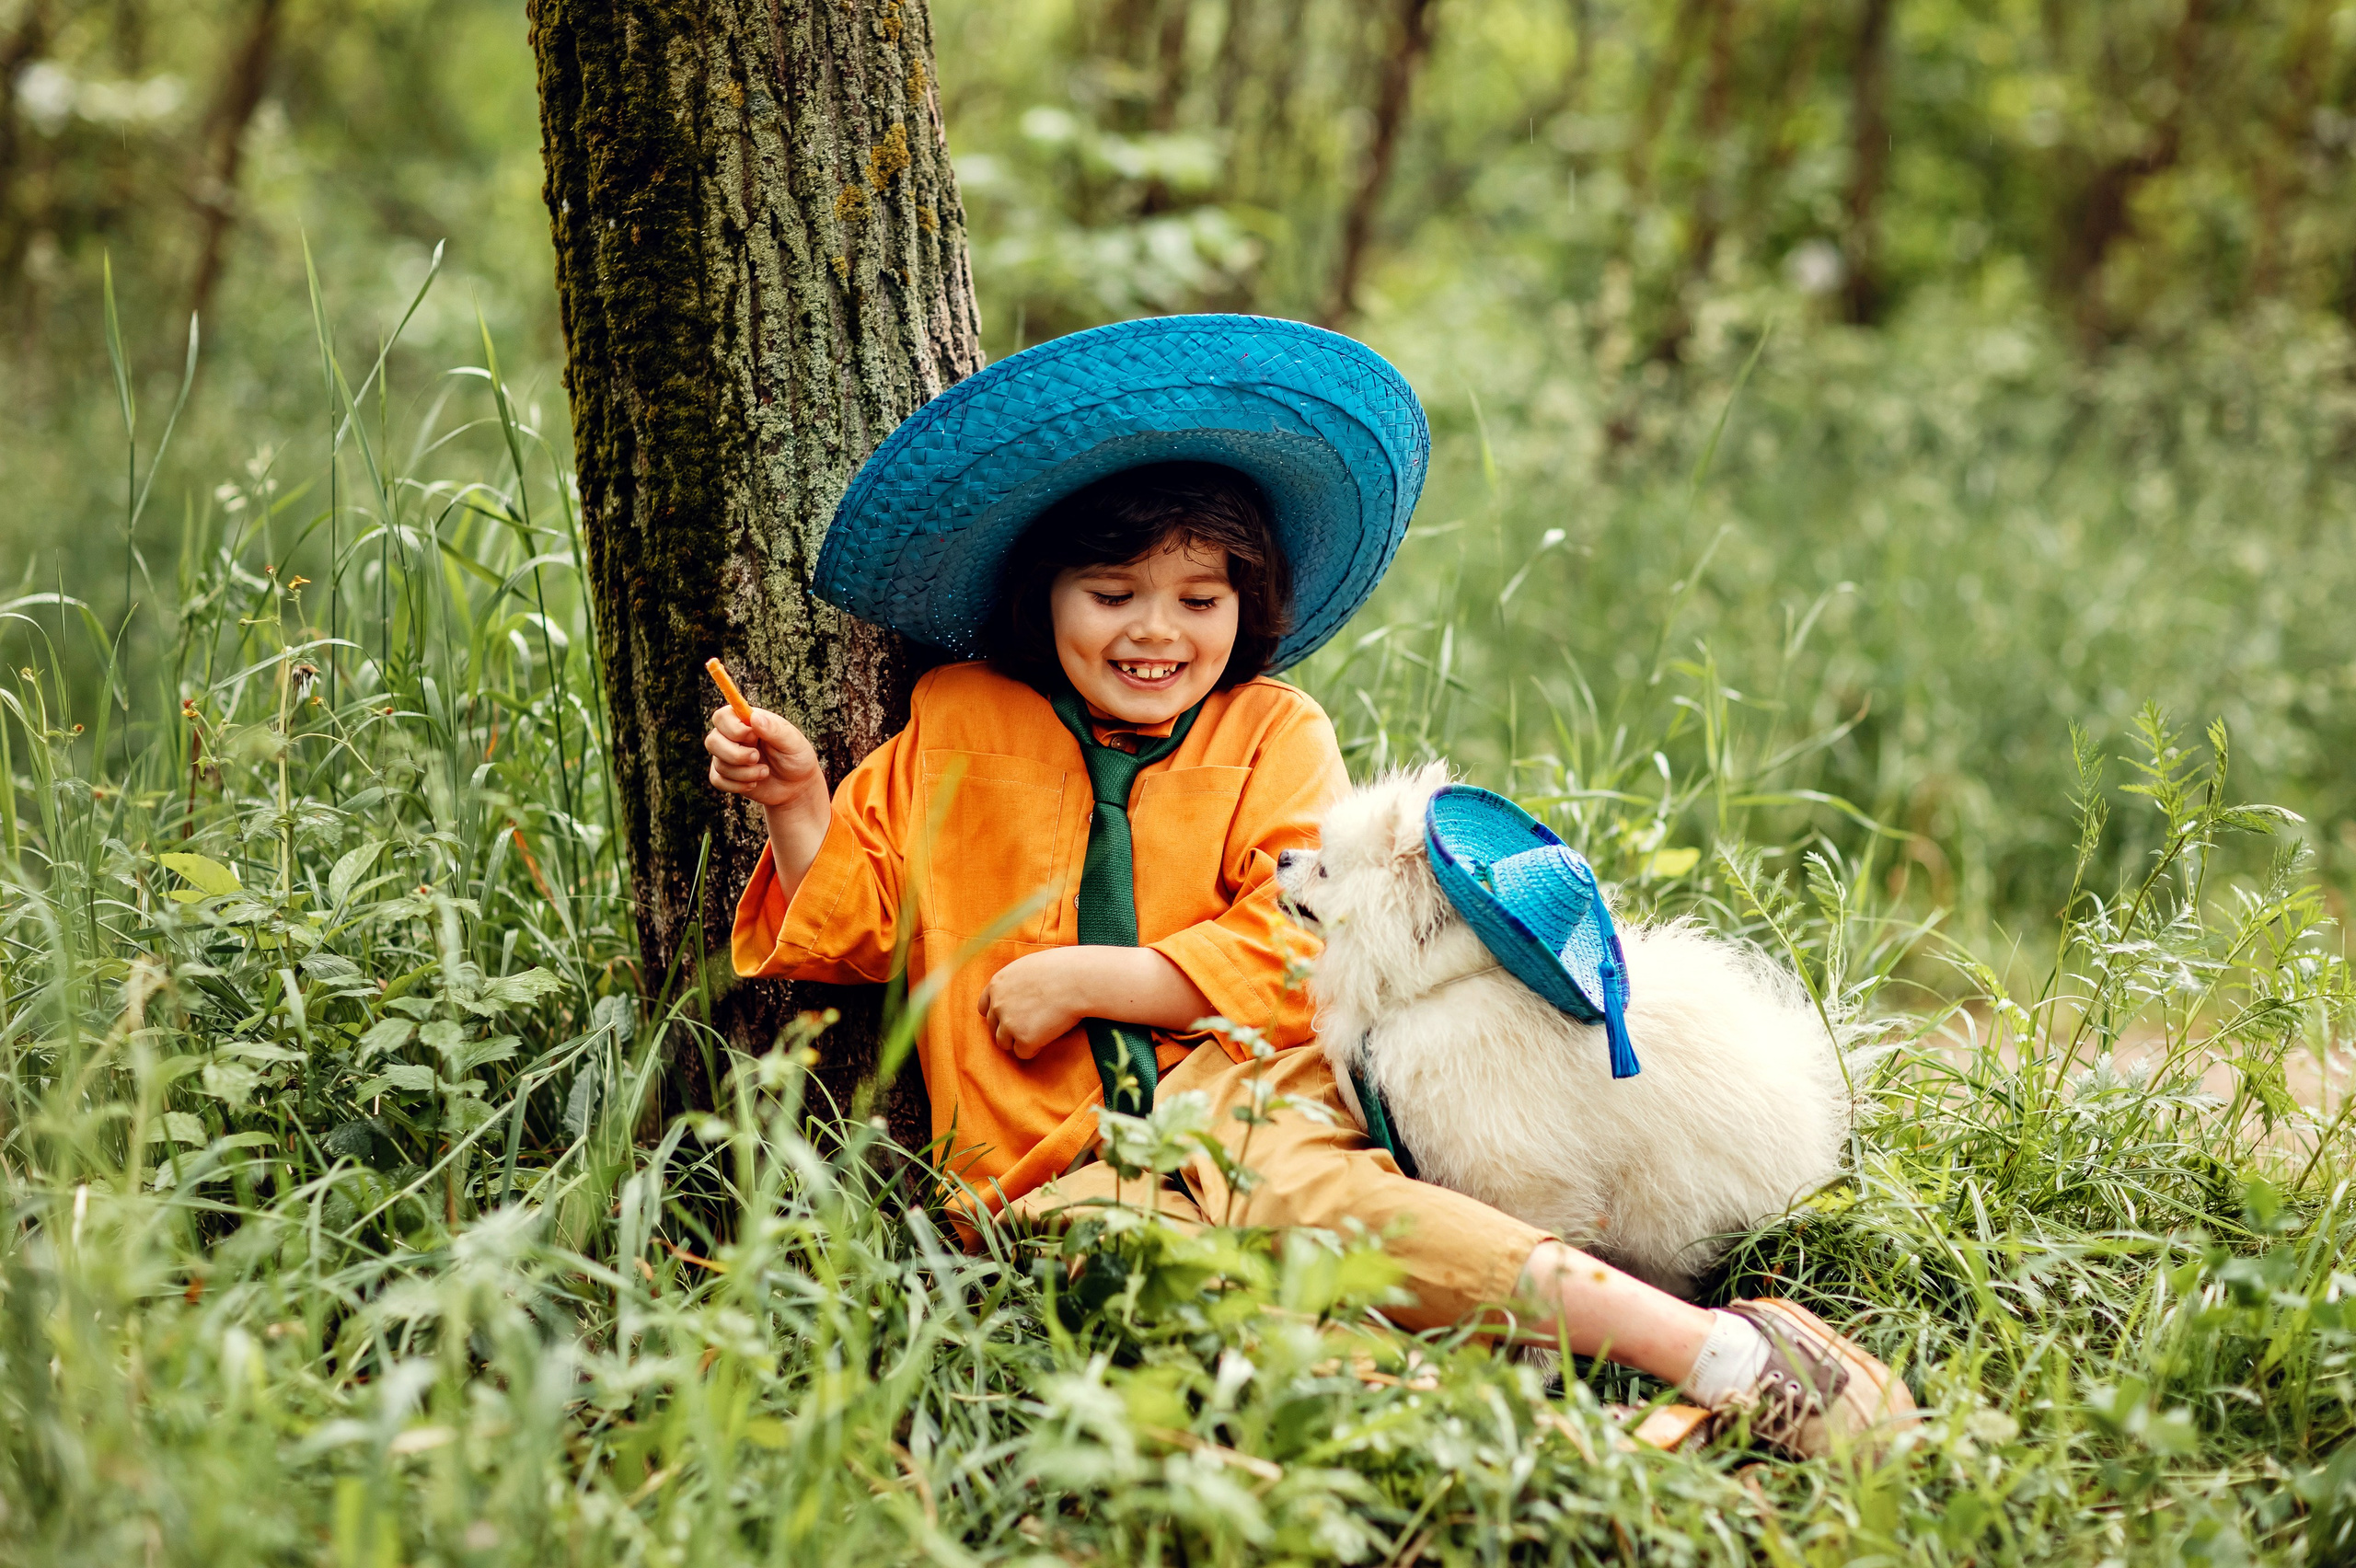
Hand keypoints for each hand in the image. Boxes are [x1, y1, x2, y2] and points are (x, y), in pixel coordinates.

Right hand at [705, 705, 823, 809]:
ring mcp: (727, 756)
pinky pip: (717, 780)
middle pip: (712, 740)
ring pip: (718, 763)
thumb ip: (774, 730)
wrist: (796, 787)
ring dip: (743, 773)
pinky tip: (754, 784)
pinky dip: (737, 785)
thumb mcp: (793, 742)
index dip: (733, 729)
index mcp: (748, 721)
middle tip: (757, 757)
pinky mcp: (726, 775)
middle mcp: (733, 737)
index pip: (722, 717)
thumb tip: (754, 717)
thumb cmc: (797, 758)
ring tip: (764, 772)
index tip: (753, 737)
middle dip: (736, 754)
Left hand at [979, 949, 1093, 1057]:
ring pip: (1004, 1043)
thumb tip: (1019, 994)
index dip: (998, 1014)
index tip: (1011, 1017)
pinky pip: (1023, 1053)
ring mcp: (1009, 1023)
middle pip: (993, 1027)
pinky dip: (1034, 1048)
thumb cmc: (1063, 968)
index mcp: (997, 984)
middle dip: (1009, 1028)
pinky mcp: (1025, 1039)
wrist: (1078, 979)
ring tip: (1040, 1031)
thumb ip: (1016, 982)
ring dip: (1019, 1040)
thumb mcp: (1029, 966)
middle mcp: (998, 1004)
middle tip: (1031, 1025)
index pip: (985, 1007)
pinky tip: (1048, 1036)